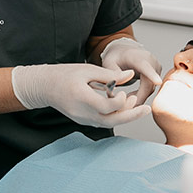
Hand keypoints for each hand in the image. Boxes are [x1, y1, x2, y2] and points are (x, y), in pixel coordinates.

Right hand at [11, 63, 150, 127]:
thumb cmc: (65, 75)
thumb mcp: (87, 69)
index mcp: (82, 98)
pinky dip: (115, 116)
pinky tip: (125, 108)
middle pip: (110, 121)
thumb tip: (131, 74)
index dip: (119, 101)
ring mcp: (82, 119)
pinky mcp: (83, 120)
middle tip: (147, 108)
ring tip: (138, 105)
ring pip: (108, 123)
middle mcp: (82, 113)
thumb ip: (110, 74)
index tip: (125, 91)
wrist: (45, 87)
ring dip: (124, 116)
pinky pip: (102, 122)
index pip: (105, 107)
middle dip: (131, 116)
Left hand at [100, 38, 161, 104]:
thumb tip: (116, 87)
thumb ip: (112, 73)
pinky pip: (151, 89)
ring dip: (138, 98)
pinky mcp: (157, 74)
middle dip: (137, 98)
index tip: (158, 82)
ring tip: (124, 99)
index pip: (145, 66)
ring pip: (150, 89)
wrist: (124, 51)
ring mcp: (156, 67)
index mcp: (137, 57)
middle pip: (148, 84)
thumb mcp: (108, 63)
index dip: (151, 75)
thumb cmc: (116, 57)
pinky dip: (141, 95)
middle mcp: (150, 61)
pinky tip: (131, 96)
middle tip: (122, 106)